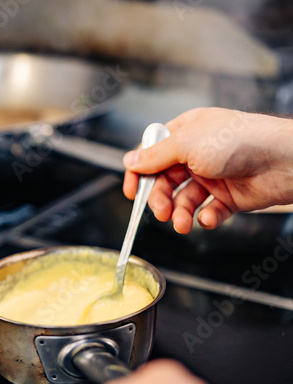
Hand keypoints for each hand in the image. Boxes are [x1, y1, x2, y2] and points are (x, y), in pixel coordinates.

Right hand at [123, 107, 292, 232]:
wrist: (280, 161)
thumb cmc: (238, 141)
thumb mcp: (187, 144)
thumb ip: (155, 156)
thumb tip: (129, 161)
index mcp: (185, 133)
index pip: (152, 154)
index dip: (139, 174)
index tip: (131, 193)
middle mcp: (197, 155)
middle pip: (166, 181)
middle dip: (160, 199)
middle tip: (161, 213)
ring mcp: (213, 176)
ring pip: (185, 200)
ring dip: (181, 214)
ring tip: (183, 224)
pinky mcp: (228, 197)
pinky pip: (208, 211)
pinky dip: (205, 218)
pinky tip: (207, 218)